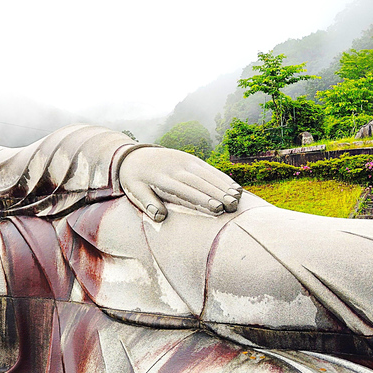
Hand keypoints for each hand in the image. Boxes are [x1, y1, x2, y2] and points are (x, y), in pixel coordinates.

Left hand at [119, 147, 242, 221]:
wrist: (134, 156)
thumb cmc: (135, 180)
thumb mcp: (135, 191)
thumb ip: (147, 203)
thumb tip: (160, 216)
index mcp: (161, 179)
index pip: (184, 190)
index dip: (201, 199)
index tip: (216, 209)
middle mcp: (175, 168)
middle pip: (199, 182)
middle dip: (217, 193)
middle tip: (233, 206)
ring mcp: (184, 162)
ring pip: (207, 174)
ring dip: (224, 186)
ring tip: (238, 198)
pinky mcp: (190, 159)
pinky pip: (208, 169)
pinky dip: (222, 178)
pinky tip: (235, 187)